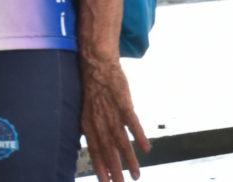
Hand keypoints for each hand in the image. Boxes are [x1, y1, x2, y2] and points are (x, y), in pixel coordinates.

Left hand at [80, 57, 148, 181]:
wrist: (96, 63)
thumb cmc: (92, 86)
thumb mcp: (85, 108)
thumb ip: (89, 125)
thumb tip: (88, 140)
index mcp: (88, 122)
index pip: (94, 150)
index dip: (100, 167)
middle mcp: (98, 120)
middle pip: (107, 150)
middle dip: (114, 170)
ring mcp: (111, 112)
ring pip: (120, 140)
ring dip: (129, 159)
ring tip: (136, 175)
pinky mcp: (123, 102)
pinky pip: (132, 121)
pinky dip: (139, 135)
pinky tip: (146, 149)